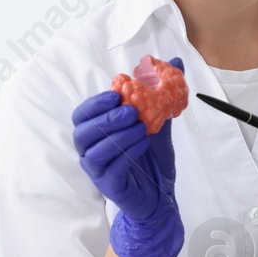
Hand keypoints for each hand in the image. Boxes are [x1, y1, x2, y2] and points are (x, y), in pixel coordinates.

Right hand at [72, 57, 184, 256]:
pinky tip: (143, 144)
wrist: (161, 193)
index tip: (117, 93)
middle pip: (82, 132)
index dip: (95, 103)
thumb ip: (162, 94)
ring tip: (141, 128)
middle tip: (130, 111)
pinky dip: (126, 154)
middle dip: (105, 118)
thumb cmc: (152, 158)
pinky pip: (110, 169)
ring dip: (117, 136)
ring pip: (94, 151)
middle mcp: (90, 151)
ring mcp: (97, 171)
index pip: (82, 114)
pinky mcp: (109, 187)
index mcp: (97, 133)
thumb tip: (175, 62)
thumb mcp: (158, 122)